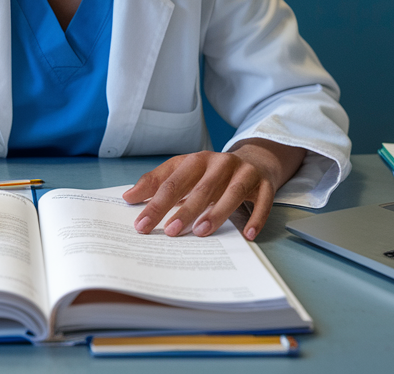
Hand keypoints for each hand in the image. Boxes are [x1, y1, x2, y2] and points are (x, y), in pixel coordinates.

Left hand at [122, 139, 303, 240]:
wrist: (255, 159)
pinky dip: (256, 218)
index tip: (142, 224)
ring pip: (232, 193)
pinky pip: (262, 202)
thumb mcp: (183, 171)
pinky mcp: (265, 184)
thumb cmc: (211, 172)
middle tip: (171, 231)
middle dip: (185, 210)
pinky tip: (247, 234)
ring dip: (217, 213)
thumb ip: (156, 182)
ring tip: (202, 232)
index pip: (172, 183)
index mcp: (197, 160)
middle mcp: (221, 163)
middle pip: (202, 188)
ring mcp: (245, 172)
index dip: (156, 204)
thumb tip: (128, 196)